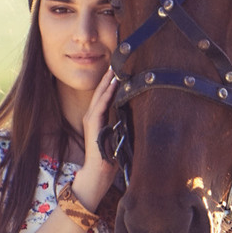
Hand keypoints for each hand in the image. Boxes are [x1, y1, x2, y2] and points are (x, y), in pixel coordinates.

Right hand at [72, 70, 120, 206]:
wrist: (98, 174)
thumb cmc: (111, 158)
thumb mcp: (121, 136)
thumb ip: (125, 125)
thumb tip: (140, 116)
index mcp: (100, 117)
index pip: (107, 94)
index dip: (113, 81)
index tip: (121, 67)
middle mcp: (94, 115)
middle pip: (102, 90)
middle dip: (109, 75)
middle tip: (117, 59)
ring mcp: (91, 119)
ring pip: (100, 94)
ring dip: (108, 80)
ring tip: (115, 66)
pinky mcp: (93, 125)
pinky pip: (100, 105)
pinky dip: (106, 93)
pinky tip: (113, 83)